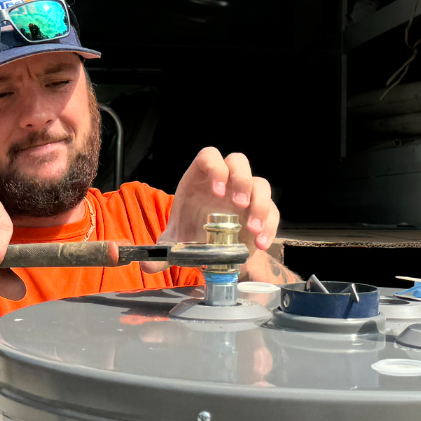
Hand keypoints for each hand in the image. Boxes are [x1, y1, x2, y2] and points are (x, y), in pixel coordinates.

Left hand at [164, 148, 279, 255]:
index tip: (218, 191)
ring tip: (252, 228)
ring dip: (260, 203)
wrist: (213, 250)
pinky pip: (273, 211)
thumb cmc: (191, 234)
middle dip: (242, 180)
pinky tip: (261, 242)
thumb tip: (146, 264)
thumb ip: (162, 251)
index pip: (209, 156)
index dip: (215, 168)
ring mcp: (246, 195)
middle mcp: (225, 182)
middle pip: (239, 162)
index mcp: (201, 179)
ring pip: (261, 184)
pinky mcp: (261, 212)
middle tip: (238, 204)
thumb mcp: (175, 242)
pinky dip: (271, 225)